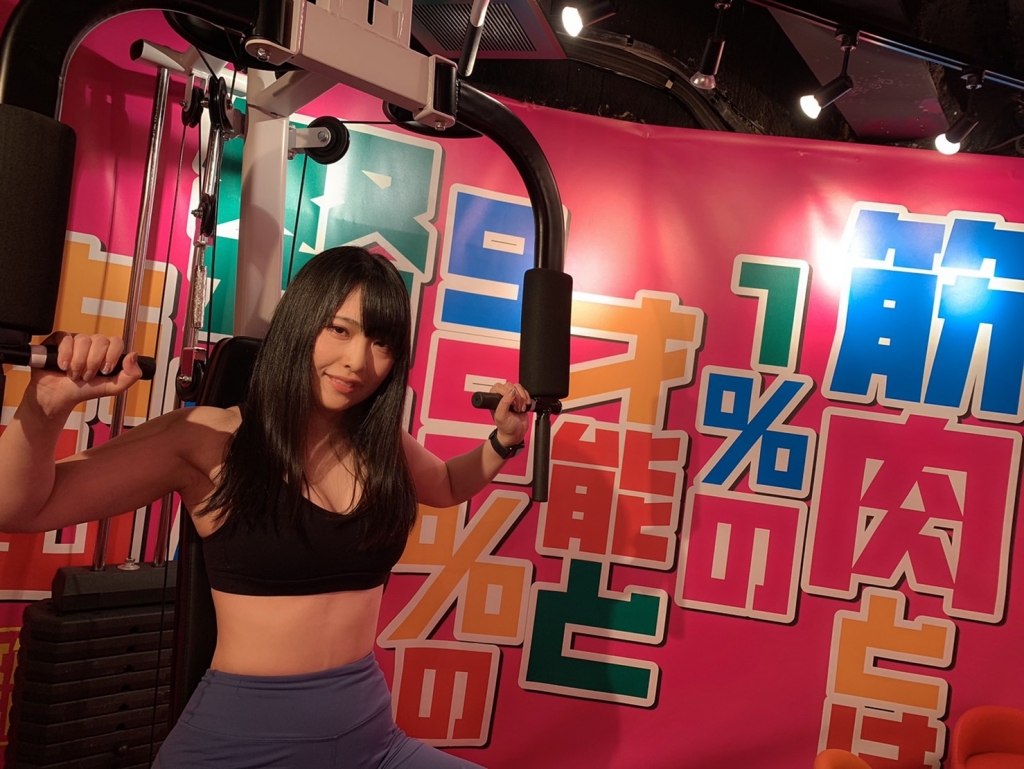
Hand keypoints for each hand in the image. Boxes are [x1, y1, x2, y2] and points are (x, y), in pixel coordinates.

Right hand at [29, 333, 143, 416]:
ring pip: (83, 340)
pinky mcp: (59, 340)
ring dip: (79, 362)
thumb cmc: (82, 391)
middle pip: (100, 341)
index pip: (116, 342)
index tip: (105, 370)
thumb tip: (134, 356)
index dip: (111, 356)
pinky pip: (66, 338)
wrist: (57, 398)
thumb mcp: (112, 388)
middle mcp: (92, 344)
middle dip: (93, 363)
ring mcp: (76, 341)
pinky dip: (65, 355)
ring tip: (74, 374)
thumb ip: (130, 375)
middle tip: (87, 376)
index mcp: (106, 352)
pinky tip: (63, 366)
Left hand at [488, 381, 529, 446]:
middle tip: (515, 408)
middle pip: (511, 386)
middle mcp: (502, 395)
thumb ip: (504, 403)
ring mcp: (512, 396)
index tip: (510, 403)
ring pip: (519, 387)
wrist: (515, 434)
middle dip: (516, 397)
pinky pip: (525, 391)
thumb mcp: (501, 417)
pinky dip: (527, 398)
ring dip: (522, 398)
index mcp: (493, 398)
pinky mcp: (520, 398)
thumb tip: (511, 392)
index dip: (507, 393)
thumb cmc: (505, 427)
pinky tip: (525, 406)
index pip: (500, 387)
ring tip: (520, 408)